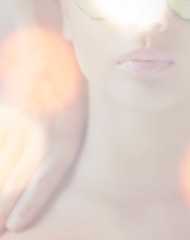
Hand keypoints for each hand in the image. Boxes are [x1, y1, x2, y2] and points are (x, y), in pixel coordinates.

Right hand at [0, 95, 85, 233]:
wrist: (54, 56)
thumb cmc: (72, 101)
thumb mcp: (77, 129)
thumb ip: (57, 157)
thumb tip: (40, 184)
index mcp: (65, 142)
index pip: (44, 179)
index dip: (29, 203)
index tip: (15, 226)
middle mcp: (40, 136)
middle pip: (14, 179)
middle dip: (1, 210)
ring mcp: (18, 125)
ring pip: (0, 166)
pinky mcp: (5, 115)